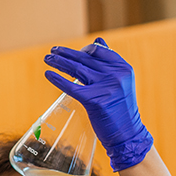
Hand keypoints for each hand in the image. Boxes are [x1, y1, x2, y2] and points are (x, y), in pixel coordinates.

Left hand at [43, 38, 152, 170]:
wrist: (127, 134)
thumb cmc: (121, 109)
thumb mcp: (121, 82)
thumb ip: (109, 63)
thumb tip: (97, 41)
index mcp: (123, 68)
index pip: (98, 51)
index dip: (83, 50)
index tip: (71, 52)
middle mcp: (116, 75)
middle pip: (85, 59)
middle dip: (66, 53)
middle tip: (53, 50)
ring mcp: (105, 87)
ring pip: (76, 69)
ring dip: (59, 62)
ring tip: (47, 58)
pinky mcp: (94, 101)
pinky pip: (71, 86)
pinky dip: (57, 79)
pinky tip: (48, 74)